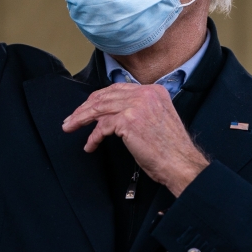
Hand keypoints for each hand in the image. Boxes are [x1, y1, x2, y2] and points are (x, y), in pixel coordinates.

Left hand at [62, 84, 208, 196]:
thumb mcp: (158, 119)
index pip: (117, 89)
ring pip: (99, 108)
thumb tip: (112, 114)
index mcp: (154, 90)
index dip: (98, 98)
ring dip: (81, 119)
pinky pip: (102, 127)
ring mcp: (136, 105)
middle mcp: (145, 93)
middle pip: (105, 97)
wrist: (181, 163)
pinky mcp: (128, 121)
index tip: (86, 108)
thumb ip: (140, 109)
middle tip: (72, 118)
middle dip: (85, 108)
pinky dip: (93, 137)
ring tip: (70, 127)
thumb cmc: (170, 149)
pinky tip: (90, 145)